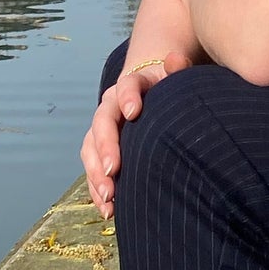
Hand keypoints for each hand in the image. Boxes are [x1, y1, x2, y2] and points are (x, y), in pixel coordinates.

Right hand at [81, 50, 191, 220]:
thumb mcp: (176, 77)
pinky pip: (94, 168)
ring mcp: (104, 127)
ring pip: (90, 148)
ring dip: (96, 174)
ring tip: (109, 197)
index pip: (128, 85)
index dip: (128, 96)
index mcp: (133, 84)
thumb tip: (175, 60)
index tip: (134, 112)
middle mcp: (112, 104)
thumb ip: (178, 69)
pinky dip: (98, 189)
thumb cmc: (170, 87)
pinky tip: (109, 209)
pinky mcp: (101, 149)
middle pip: (102, 122)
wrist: (154, 92)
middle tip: (112, 171)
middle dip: (104, 148)